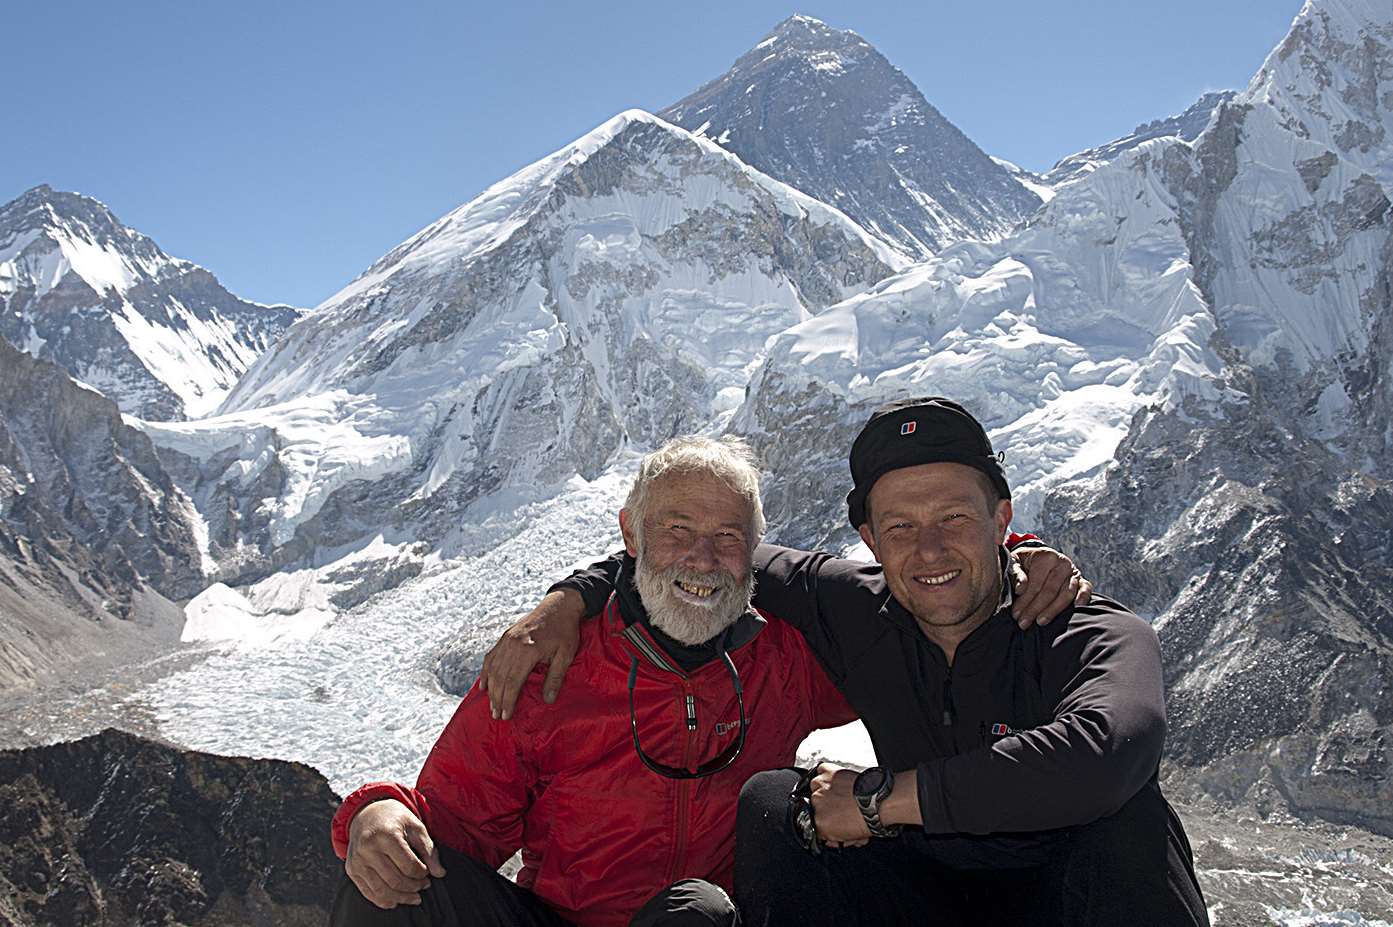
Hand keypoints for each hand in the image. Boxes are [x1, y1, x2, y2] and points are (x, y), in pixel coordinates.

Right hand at [344, 799, 445, 908]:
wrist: (367, 813)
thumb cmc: (394, 819)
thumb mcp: (416, 827)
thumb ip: (429, 850)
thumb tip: (439, 873)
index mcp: (386, 836)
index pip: (409, 866)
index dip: (422, 874)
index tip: (427, 872)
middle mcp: (368, 849)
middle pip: (395, 881)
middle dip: (414, 887)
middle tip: (424, 885)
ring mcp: (357, 861)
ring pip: (382, 891)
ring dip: (402, 898)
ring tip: (414, 896)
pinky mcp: (352, 870)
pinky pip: (369, 893)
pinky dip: (384, 901)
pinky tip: (396, 900)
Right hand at [480, 589, 583, 719]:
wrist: (559, 606)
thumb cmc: (565, 631)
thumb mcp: (566, 655)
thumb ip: (555, 677)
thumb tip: (548, 700)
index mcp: (528, 650)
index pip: (513, 682)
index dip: (508, 701)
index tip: (507, 715)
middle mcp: (513, 645)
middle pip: (500, 678)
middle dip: (497, 699)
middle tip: (497, 716)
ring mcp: (507, 639)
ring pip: (493, 669)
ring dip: (491, 689)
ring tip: (492, 706)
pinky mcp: (505, 636)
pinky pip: (491, 657)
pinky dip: (486, 672)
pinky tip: (484, 686)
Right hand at [808, 763, 870, 847]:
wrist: (880, 801)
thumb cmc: (870, 818)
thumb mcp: (851, 838)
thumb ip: (837, 837)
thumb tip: (833, 836)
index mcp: (820, 824)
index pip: (817, 828)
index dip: (827, 827)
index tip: (834, 825)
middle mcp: (816, 804)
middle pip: (816, 808)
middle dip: (828, 810)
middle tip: (842, 811)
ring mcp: (820, 787)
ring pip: (815, 788)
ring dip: (825, 792)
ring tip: (842, 794)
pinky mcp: (827, 772)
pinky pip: (820, 770)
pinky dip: (826, 774)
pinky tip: (837, 780)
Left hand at [1009, 546, 1092, 628]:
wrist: (1036, 558)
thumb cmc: (1023, 563)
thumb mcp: (1014, 562)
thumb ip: (1016, 573)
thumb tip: (1020, 589)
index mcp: (1046, 556)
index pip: (1036, 583)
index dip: (1025, 600)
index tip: (1016, 614)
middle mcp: (1062, 563)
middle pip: (1050, 590)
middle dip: (1035, 609)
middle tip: (1024, 623)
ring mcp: (1073, 571)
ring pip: (1066, 594)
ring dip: (1053, 610)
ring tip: (1040, 622)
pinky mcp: (1081, 580)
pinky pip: (1086, 588)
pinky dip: (1083, 597)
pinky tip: (1076, 607)